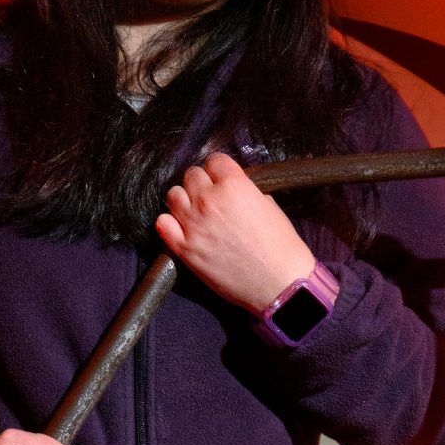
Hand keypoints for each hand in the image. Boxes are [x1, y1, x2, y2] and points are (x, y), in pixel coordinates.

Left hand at [153, 152, 317, 314]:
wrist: (280, 284)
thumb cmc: (282, 248)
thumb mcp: (270, 207)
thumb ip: (247, 192)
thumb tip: (232, 191)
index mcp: (234, 186)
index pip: (214, 160)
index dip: (219, 170)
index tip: (221, 178)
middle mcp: (209, 200)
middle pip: (192, 175)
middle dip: (201, 183)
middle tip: (210, 196)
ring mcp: (193, 224)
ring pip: (174, 195)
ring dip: (184, 199)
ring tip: (195, 211)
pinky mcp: (184, 248)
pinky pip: (163, 223)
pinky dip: (169, 222)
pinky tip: (181, 227)